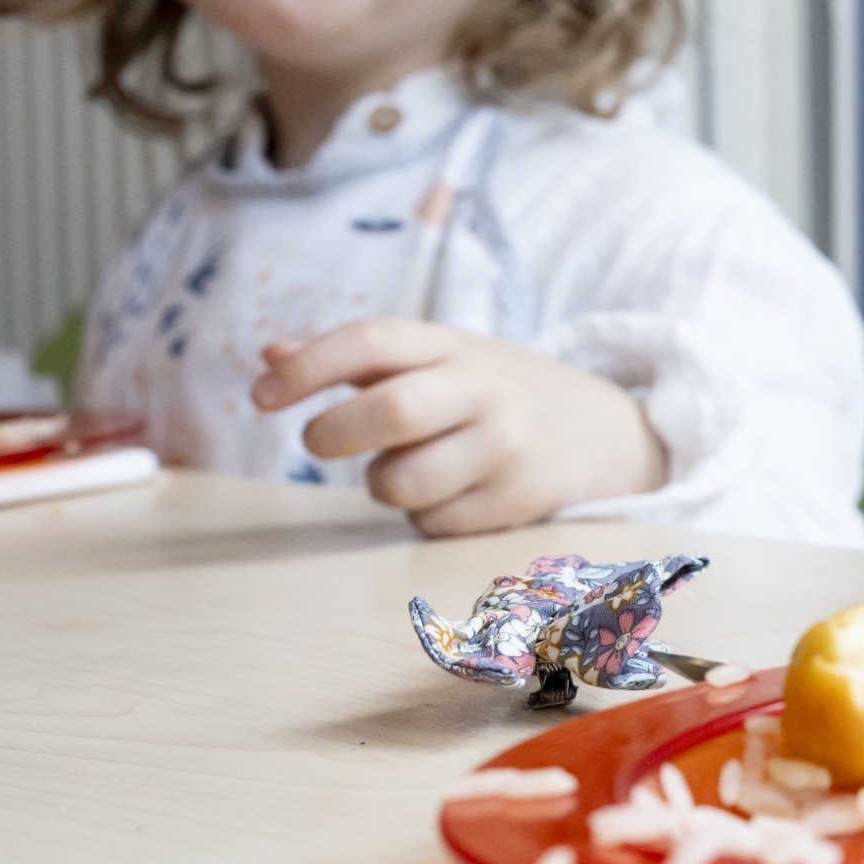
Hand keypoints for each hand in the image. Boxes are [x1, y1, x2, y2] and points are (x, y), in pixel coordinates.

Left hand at [251, 320, 666, 536]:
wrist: (603, 431)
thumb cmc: (493, 391)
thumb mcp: (438, 358)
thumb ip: (356, 357)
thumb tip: (270, 357)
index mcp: (455, 346)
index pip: (375, 340)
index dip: (309, 367)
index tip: (261, 396)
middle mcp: (485, 391)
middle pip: (390, 411)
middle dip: (333, 434)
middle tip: (320, 442)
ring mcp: (506, 448)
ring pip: (402, 482)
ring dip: (382, 484)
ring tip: (405, 470)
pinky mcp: (515, 502)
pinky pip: (431, 524)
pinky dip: (423, 515)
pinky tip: (452, 493)